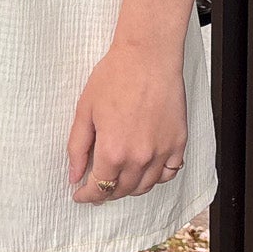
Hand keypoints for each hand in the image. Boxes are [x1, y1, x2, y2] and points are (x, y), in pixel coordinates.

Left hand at [66, 38, 187, 203]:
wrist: (148, 55)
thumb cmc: (115, 76)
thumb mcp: (85, 110)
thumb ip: (77, 147)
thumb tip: (74, 176)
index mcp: (113, 151)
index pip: (99, 188)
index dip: (87, 196)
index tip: (80, 195)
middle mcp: (139, 157)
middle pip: (122, 190)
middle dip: (106, 192)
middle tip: (97, 186)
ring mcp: (162, 151)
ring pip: (146, 186)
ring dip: (130, 187)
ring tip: (119, 179)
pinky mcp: (179, 141)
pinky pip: (169, 172)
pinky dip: (157, 177)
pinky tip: (146, 169)